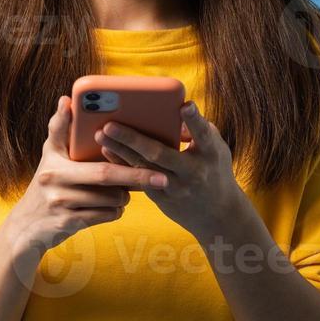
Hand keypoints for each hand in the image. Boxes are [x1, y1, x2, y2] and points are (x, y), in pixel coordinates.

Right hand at [0, 95, 165, 267]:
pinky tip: (110, 206)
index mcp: (54, 160)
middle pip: (106, 176)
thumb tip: (66, 99)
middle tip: (161, 177)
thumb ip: (59, 128)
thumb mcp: (49, 155)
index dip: (117, 147)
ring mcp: (61, 203)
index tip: (138, 142)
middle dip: (136, 176)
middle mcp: (55, 181)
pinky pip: (105, 215)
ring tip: (121, 191)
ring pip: (110, 199)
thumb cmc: (47, 183)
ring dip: (123, 196)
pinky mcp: (68, 223)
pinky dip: (114, 211)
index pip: (90, 150)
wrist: (27, 226)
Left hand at [95, 101, 245, 239]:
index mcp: (211, 154)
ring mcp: (176, 188)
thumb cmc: (215, 170)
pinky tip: (107, 150)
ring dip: (120, 151)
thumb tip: (171, 114)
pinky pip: (139, 179)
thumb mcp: (216, 148)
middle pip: (160, 154)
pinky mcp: (162, 198)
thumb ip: (197, 130)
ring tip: (100, 134)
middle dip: (133, 139)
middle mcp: (193, 172)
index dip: (194, 120)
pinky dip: (122, 164)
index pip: (204, 135)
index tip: (184, 105)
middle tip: (110, 124)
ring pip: (143, 168)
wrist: (219, 215)